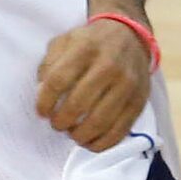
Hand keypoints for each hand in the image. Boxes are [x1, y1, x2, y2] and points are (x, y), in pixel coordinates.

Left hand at [35, 18, 150, 148]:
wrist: (130, 37)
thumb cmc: (90, 43)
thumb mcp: (64, 41)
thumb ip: (48, 65)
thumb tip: (41, 94)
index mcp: (85, 49)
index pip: (58, 80)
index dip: (44, 101)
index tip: (41, 112)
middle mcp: (108, 66)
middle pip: (78, 104)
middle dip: (61, 121)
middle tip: (56, 124)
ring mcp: (127, 85)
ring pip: (100, 121)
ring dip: (80, 135)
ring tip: (72, 133)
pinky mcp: (138, 101)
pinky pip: (120, 130)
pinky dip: (102, 143)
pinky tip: (90, 142)